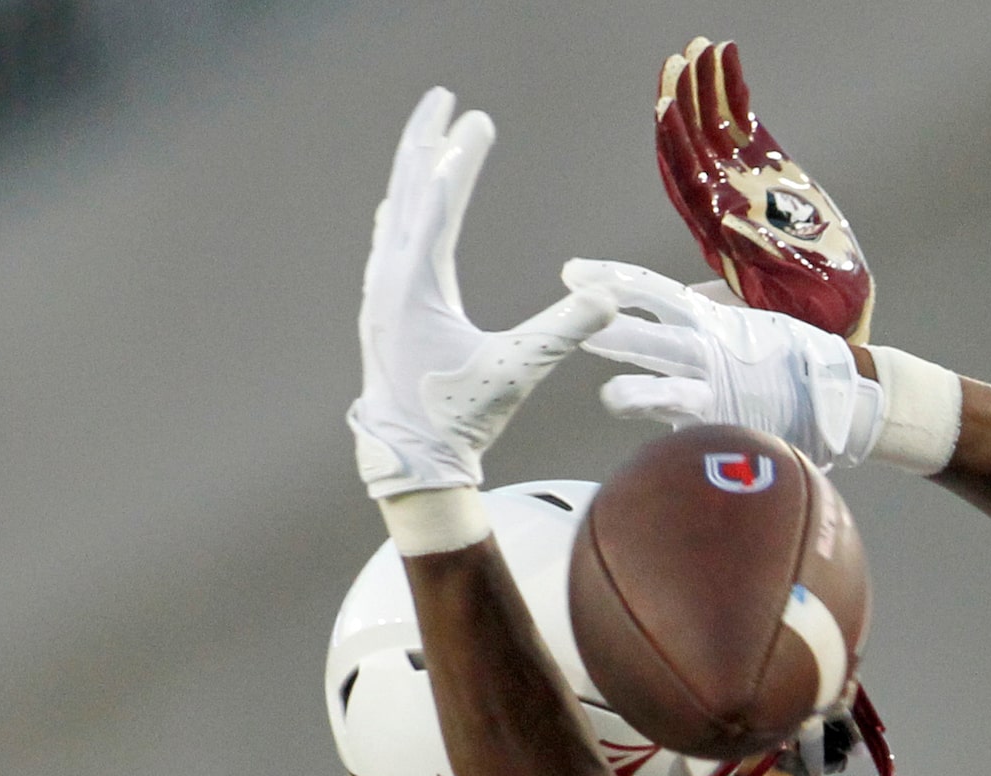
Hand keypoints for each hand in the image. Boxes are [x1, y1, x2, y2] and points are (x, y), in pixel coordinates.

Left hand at [349, 88, 612, 497]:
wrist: (411, 460)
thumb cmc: (461, 418)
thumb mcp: (517, 371)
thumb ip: (562, 330)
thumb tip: (611, 299)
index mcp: (416, 285)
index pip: (440, 201)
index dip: (463, 157)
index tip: (480, 119)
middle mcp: (389, 279)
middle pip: (407, 189)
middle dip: (427, 141)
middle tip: (442, 99)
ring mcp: (379, 292)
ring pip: (394, 211)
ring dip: (413, 171)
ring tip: (427, 140)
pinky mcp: (381, 309)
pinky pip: (388, 239)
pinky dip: (402, 209)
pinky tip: (401, 205)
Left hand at [572, 257, 879, 467]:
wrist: (837, 392)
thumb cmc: (784, 358)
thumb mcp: (742, 321)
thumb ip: (705, 314)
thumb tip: (669, 304)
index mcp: (709, 318)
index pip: (651, 291)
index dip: (611, 279)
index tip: (570, 272)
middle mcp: (711, 348)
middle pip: (653, 335)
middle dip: (612, 330)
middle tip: (570, 323)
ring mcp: (721, 389)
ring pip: (675, 388)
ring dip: (642, 394)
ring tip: (609, 399)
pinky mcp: (733, 425)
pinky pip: (699, 432)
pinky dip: (679, 441)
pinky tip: (656, 452)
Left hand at [655, 38, 874, 342]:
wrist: (838, 309)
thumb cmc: (811, 309)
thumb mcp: (784, 292)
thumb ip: (757, 260)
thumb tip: (729, 226)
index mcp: (720, 235)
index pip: (688, 181)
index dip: (676, 144)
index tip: (667, 105)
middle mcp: (724, 204)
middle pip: (692, 147)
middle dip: (684, 102)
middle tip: (681, 59)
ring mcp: (743, 183)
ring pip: (713, 128)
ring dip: (703, 87)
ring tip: (701, 46)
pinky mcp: (767, 170)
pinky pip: (742, 124)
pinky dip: (733, 92)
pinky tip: (728, 59)